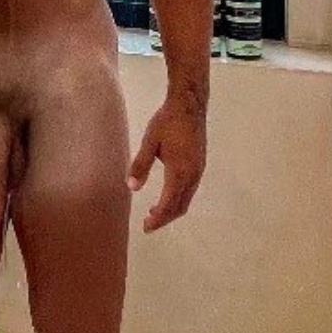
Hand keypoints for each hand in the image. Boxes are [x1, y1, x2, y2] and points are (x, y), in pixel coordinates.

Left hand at [127, 95, 205, 232]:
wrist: (190, 105)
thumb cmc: (167, 122)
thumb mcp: (150, 142)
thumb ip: (140, 165)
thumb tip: (132, 188)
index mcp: (179, 171)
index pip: (168, 204)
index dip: (158, 218)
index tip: (146, 227)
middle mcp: (192, 175)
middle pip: (180, 206)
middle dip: (165, 218)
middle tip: (148, 225)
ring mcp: (198, 170)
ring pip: (187, 199)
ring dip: (172, 209)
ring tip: (155, 213)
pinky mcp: (199, 165)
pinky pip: (190, 190)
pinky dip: (179, 199)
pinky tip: (167, 195)